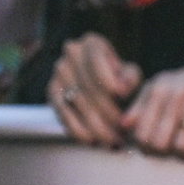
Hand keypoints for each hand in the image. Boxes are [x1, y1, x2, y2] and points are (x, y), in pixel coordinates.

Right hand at [49, 33, 141, 148]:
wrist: (102, 84)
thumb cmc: (121, 78)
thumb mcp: (130, 73)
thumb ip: (130, 77)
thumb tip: (122, 89)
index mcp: (92, 43)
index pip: (96, 60)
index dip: (109, 78)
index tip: (123, 96)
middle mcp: (71, 54)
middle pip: (88, 86)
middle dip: (108, 111)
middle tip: (123, 131)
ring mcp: (58, 73)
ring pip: (78, 103)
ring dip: (96, 126)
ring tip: (113, 141)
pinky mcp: (52, 93)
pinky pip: (63, 114)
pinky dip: (78, 130)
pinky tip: (92, 141)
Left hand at [122, 58, 183, 157]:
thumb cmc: (183, 87)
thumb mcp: (158, 89)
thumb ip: (138, 107)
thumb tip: (125, 125)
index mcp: (160, 89)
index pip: (142, 134)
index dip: (147, 147)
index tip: (156, 145)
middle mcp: (179, 92)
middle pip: (160, 143)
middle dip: (165, 150)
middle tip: (173, 146)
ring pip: (183, 145)